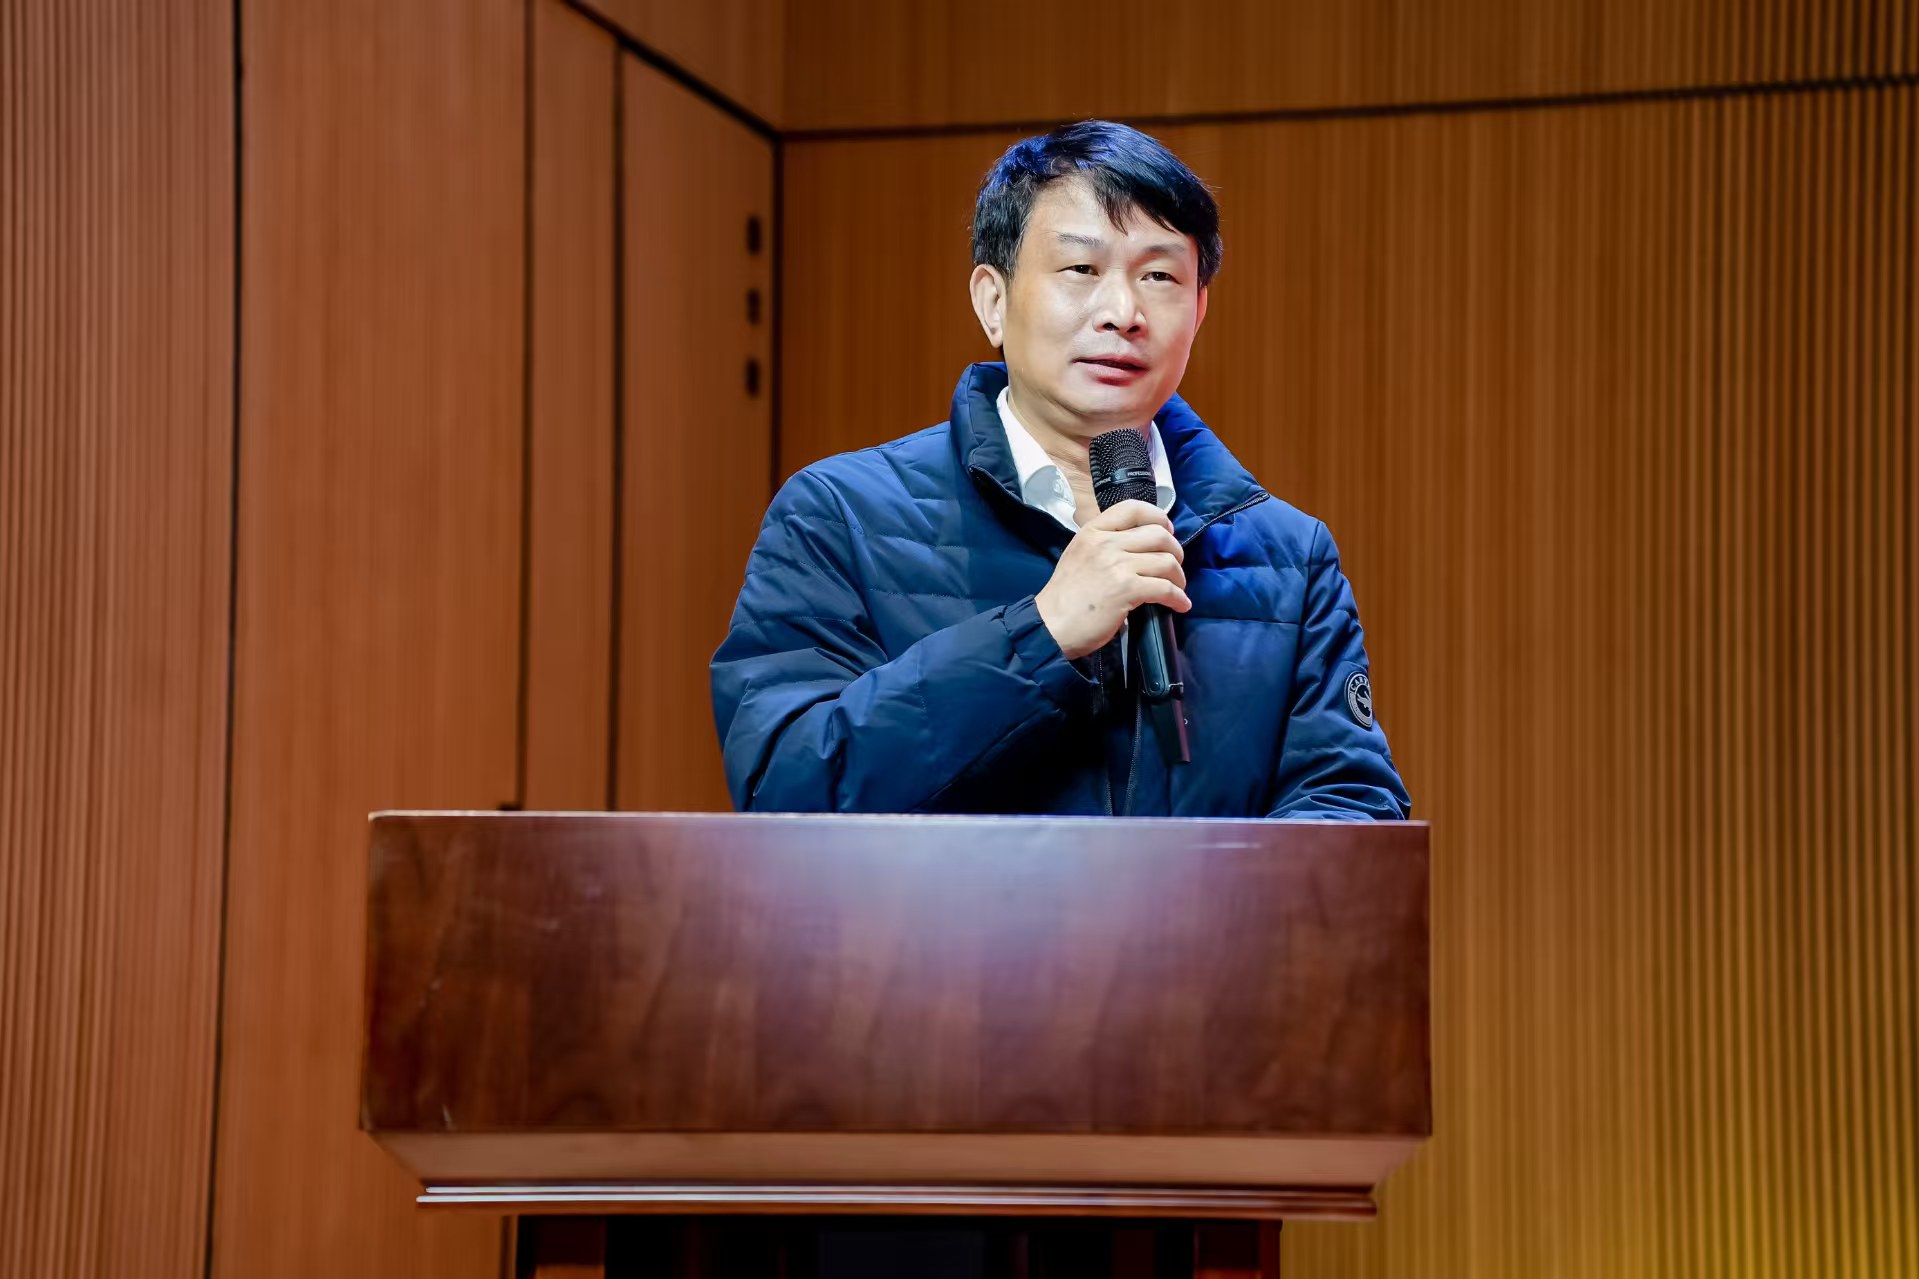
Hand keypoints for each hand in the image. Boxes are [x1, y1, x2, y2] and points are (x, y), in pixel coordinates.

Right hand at [1034, 500, 1189, 660]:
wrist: (1051, 625)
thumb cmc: (1065, 595)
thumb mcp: (1079, 554)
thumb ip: (1104, 543)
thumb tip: (1138, 543)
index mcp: (1093, 531)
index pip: (1133, 508)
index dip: (1158, 516)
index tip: (1167, 530)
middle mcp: (1106, 543)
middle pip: (1159, 534)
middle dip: (1175, 551)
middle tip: (1174, 565)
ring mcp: (1117, 565)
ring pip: (1167, 561)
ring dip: (1178, 576)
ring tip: (1177, 587)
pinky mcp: (1127, 590)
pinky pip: (1165, 588)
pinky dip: (1178, 598)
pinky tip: (1180, 605)